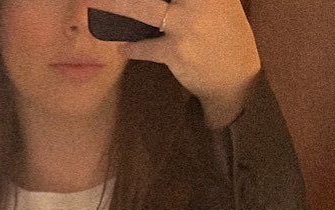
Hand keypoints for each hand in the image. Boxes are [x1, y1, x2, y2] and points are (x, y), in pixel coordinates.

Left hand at [92, 0, 261, 124]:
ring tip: (96, 5)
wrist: (237, 77)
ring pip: (142, 9)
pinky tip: (123, 48)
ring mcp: (186, 24)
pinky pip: (145, 47)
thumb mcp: (218, 3)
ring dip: (116, 7)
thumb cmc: (225, 35)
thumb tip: (155, 1)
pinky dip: (132, 48)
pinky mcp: (176, 51)